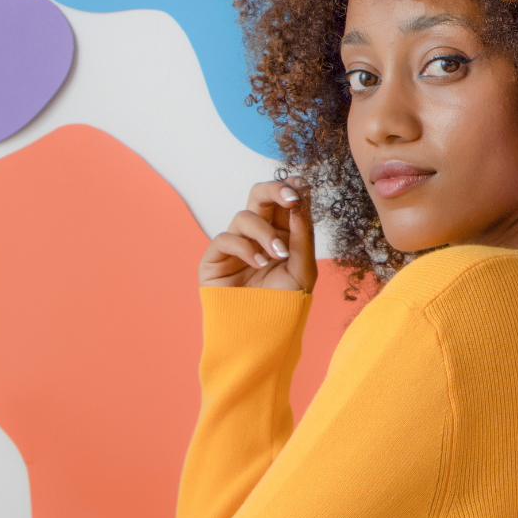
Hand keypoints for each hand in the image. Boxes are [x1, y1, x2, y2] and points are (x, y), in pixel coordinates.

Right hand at [198, 177, 316, 293]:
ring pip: (244, 216)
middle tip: (291, 196)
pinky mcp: (215, 259)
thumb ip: (302, 237)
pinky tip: (260, 264)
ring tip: (278, 254)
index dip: (291, 189)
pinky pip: (226, 239)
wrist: (263, 333)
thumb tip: (300, 203)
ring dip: (264, 232)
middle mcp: (258, 235)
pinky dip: (246, 248)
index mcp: (282, 234)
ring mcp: (235, 245)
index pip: (283, 204)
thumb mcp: (303, 269)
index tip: (302, 184)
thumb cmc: (285, 303)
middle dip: (274, 190)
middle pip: (259, 197)